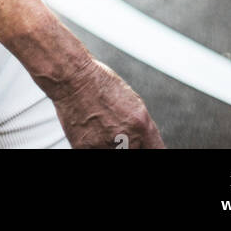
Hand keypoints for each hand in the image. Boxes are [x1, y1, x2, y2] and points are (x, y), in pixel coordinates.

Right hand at [51, 57, 165, 149]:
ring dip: (109, 145)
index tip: (144, 147)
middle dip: (128, 145)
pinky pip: (94, 153)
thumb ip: (140, 125)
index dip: (149, 148)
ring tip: (101, 129)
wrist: (73, 78)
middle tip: (116, 133)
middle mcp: (127, 138)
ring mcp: (106, 146)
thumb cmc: (99, 83)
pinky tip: (89, 129)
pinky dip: (93, 145)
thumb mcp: (131, 101)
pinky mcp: (86, 150)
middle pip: (135, 152)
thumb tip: (145, 142)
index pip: (157, 149)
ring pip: (113, 152)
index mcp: (141, 124)